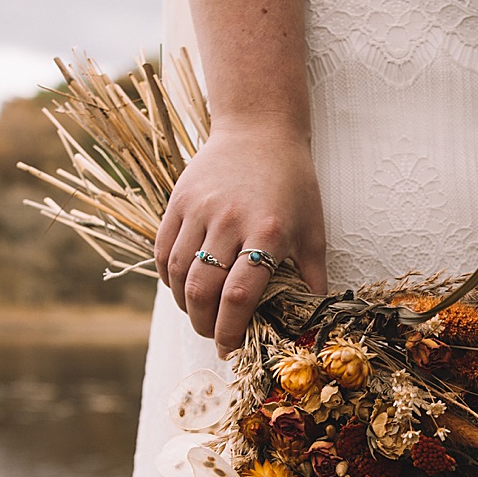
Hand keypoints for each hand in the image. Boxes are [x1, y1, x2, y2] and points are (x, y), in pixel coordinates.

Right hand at [155, 120, 327, 356]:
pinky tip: (182, 289)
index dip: (230, 330)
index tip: (231, 348)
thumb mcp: (313, 227)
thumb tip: (315, 319)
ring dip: (185, 305)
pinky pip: (162, 251)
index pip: (238, 295)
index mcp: (266, 232)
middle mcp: (228, 221)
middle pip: (202, 290)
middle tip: (214, 335)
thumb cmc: (293, 181)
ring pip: (177, 274)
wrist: (259, 127)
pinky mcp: (178, 200)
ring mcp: (199, 209)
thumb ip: (312, 275)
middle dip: (205, 324)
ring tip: (199, 315)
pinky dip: (167, 278)